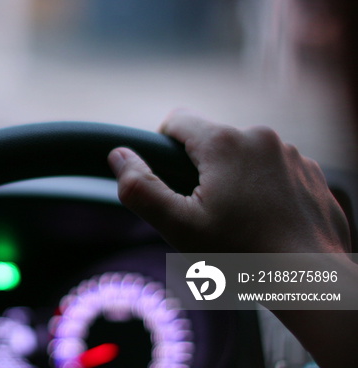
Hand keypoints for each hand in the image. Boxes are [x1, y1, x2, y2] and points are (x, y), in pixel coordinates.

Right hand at [108, 109, 350, 253]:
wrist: (311, 280)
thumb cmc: (244, 254)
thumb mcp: (178, 226)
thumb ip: (140, 188)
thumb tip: (117, 155)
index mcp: (224, 143)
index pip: (177, 120)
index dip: (164, 149)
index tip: (173, 184)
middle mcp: (260, 137)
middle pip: (211, 142)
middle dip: (202, 172)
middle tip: (207, 215)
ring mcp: (291, 154)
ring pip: (243, 157)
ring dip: (235, 180)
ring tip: (240, 223)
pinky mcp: (311, 173)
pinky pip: (274, 171)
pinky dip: (264, 190)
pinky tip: (266, 223)